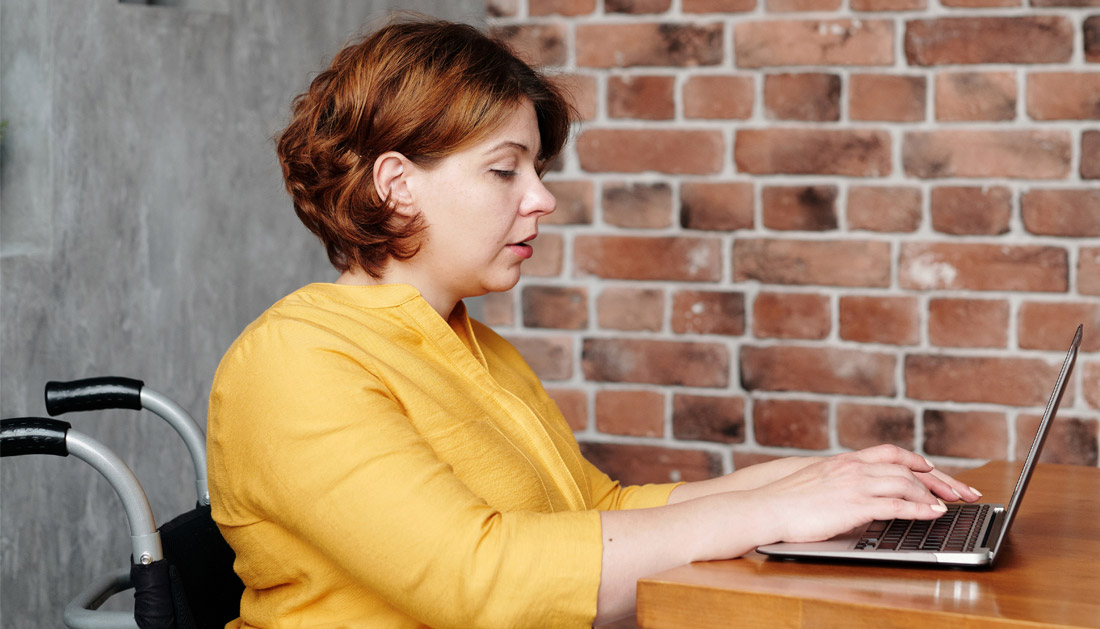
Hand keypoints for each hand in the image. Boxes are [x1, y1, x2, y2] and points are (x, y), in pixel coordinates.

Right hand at [757, 445, 975, 544]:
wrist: (766, 507)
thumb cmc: (786, 500)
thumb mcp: (817, 482)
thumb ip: (840, 482)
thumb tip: (855, 494)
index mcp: (846, 461)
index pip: (891, 453)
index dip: (917, 460)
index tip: (935, 469)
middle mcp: (854, 468)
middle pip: (907, 468)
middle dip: (939, 479)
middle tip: (962, 490)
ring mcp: (854, 485)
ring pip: (905, 483)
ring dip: (933, 494)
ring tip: (950, 504)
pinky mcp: (854, 506)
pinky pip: (895, 506)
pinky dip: (919, 509)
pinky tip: (933, 514)